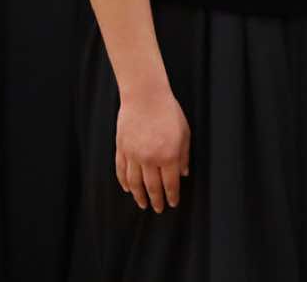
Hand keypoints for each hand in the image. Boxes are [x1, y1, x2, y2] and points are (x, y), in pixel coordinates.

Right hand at [114, 85, 189, 212]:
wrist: (145, 97)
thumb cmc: (169, 112)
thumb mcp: (184, 132)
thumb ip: (184, 155)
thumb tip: (184, 174)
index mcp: (168, 155)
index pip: (170, 182)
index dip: (172, 195)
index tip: (172, 204)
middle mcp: (149, 159)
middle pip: (152, 186)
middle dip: (156, 200)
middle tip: (158, 209)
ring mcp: (133, 155)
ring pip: (134, 182)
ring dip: (139, 196)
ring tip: (143, 204)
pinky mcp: (121, 149)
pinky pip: (121, 171)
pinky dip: (124, 182)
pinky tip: (128, 189)